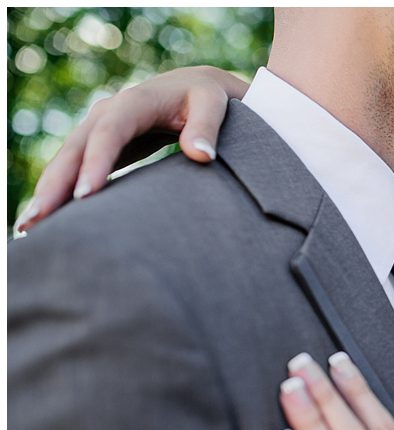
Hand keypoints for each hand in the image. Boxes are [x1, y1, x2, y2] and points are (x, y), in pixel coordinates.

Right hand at [14, 65, 244, 234]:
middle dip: (55, 183)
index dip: (96, 162)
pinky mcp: (101, 146)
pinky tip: (49, 220)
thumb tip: (201, 156)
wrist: (196, 90)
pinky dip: (61, 191)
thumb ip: (206, 129)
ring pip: (68, 160)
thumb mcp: (214, 106)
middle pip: (76, 148)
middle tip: (38, 219)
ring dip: (48, 191)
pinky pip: (75, 168)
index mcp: (135, 102)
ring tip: (30, 226)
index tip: (85, 195)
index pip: (110, 132)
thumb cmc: (208, 100)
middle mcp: (109, 113)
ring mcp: (100, 129)